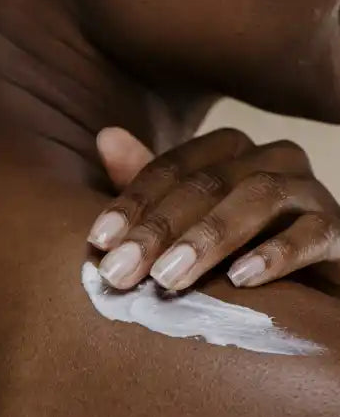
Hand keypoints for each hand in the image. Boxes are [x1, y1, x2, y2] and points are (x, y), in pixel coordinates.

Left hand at [89, 127, 339, 290]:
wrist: (308, 280)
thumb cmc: (236, 243)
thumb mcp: (187, 215)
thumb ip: (150, 182)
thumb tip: (106, 136)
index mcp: (228, 151)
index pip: (171, 167)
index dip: (132, 202)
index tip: (99, 241)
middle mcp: (268, 158)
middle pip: (206, 183)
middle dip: (158, 229)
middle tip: (120, 272)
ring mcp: (308, 190)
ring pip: (256, 198)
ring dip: (207, 238)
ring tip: (168, 277)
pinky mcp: (338, 228)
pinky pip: (312, 233)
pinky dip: (276, 254)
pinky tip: (242, 280)